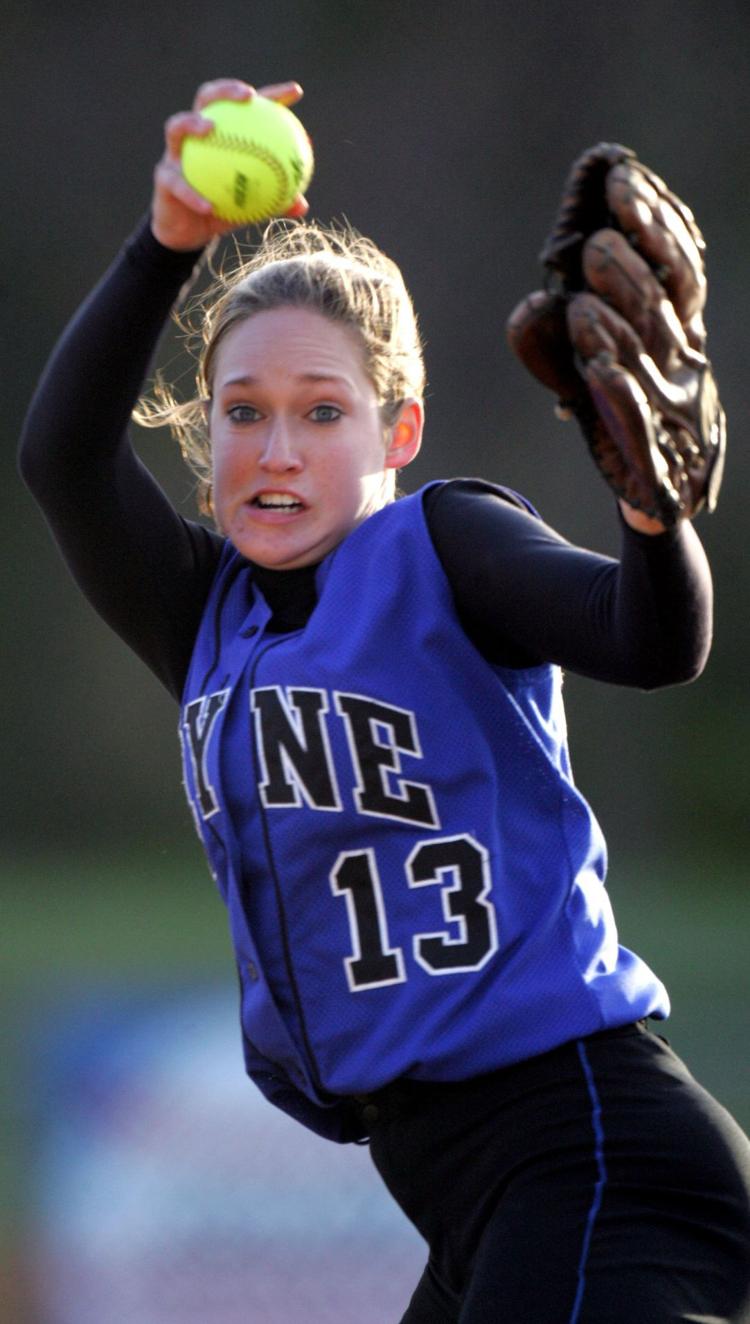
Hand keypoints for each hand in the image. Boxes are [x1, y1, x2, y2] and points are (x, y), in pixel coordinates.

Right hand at [150, 78, 308, 250]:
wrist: (189, 233)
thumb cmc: (222, 210)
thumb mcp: (252, 208)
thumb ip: (275, 202)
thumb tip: (302, 205)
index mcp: (223, 135)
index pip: (246, 108)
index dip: (270, 95)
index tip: (295, 92)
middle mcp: (196, 137)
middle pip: (207, 98)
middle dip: (226, 89)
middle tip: (248, 96)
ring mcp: (176, 154)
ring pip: (177, 127)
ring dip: (192, 122)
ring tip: (209, 127)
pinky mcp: (163, 178)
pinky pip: (178, 184)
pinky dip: (192, 194)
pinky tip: (207, 205)